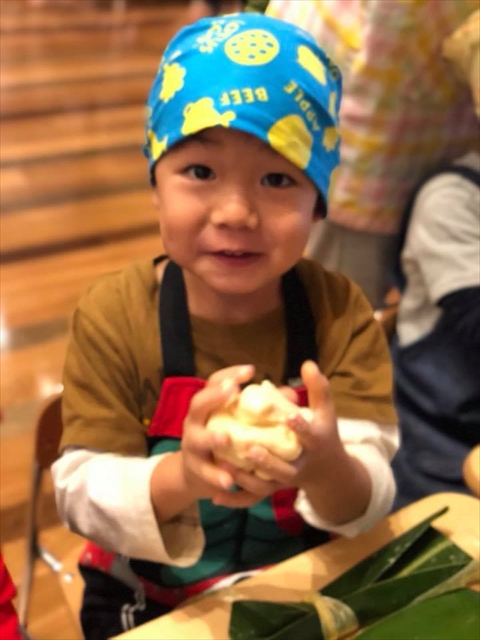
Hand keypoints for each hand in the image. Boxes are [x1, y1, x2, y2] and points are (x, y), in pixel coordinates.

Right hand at [181, 364, 260, 502]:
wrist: (199, 474)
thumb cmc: (228, 439)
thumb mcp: (241, 421)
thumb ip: (265, 408)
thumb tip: (291, 396)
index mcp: (209, 405)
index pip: (215, 382)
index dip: (230, 374)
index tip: (251, 370)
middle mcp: (196, 421)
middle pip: (198, 404)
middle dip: (214, 397)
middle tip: (233, 391)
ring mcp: (192, 445)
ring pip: (196, 439)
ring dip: (210, 438)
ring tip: (225, 438)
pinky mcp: (195, 469)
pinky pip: (204, 472)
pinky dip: (215, 476)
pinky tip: (228, 481)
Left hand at [216, 361, 342, 501]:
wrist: (326, 470)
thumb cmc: (322, 433)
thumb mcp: (325, 411)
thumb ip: (318, 387)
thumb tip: (307, 363)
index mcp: (315, 444)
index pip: (309, 436)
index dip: (300, 427)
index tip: (287, 416)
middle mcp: (300, 466)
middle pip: (284, 469)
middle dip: (267, 460)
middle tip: (249, 448)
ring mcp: (284, 481)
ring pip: (265, 486)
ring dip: (245, 478)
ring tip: (226, 466)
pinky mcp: (272, 490)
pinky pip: (252, 499)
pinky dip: (234, 499)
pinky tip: (215, 496)